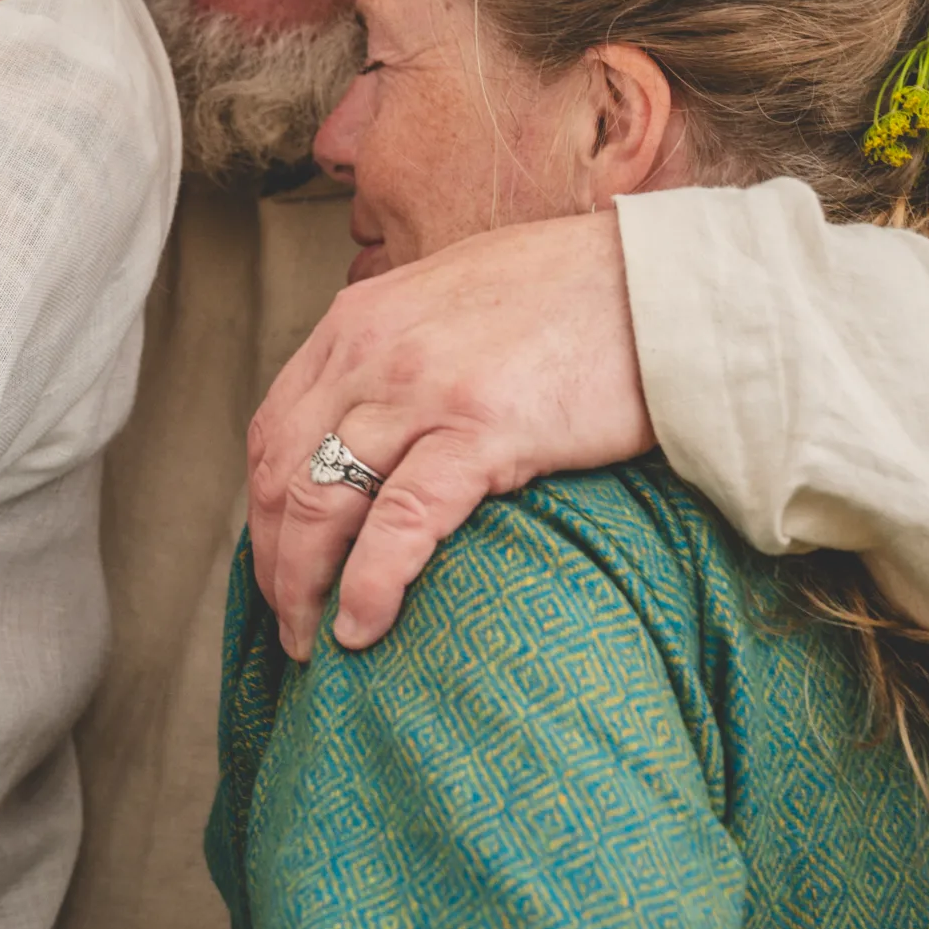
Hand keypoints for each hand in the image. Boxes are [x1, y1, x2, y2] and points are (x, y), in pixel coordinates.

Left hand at [246, 211, 655, 660]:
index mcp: (359, 320)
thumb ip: (400, 350)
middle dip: (274, 561)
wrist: (665, 285)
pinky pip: (402, 521)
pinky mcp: (484, 429)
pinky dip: (369, 583)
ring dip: (303, 585)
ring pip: (321, 502)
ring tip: (315, 643)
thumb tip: (371, 420)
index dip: (263, 509)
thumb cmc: (574, 295)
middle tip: (288, 621)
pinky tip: (361, 627)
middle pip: (282, 475)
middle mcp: (373, 351)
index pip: (273, 430)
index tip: (280, 562)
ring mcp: (423, 388)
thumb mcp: (453, 298)